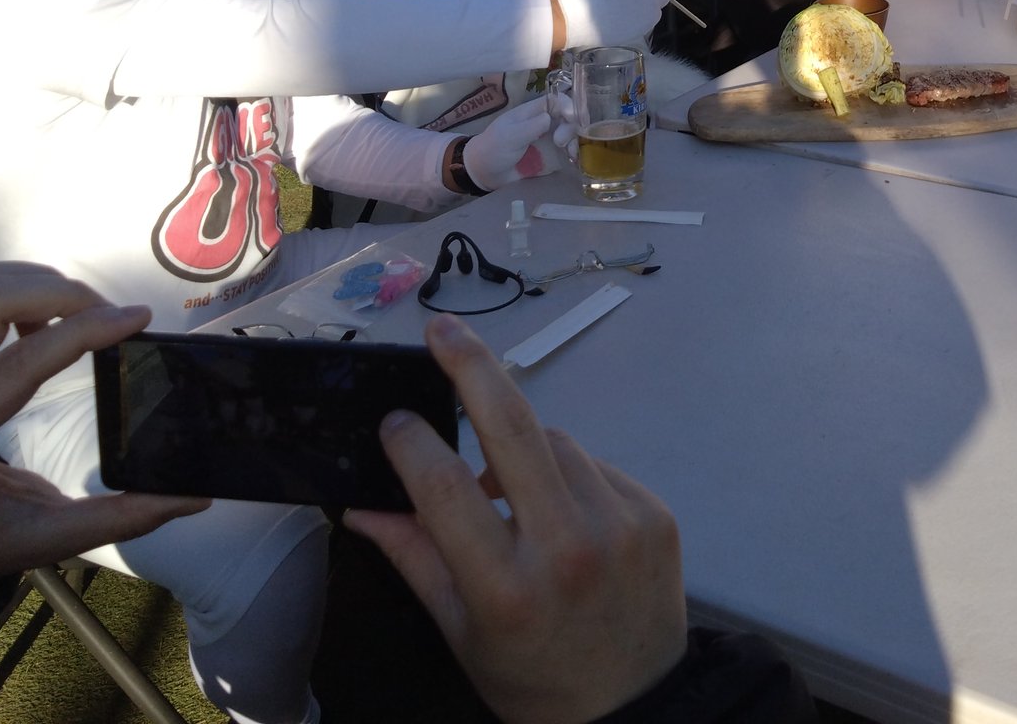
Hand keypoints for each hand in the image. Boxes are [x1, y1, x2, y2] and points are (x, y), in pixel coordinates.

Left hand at [0, 263, 206, 610]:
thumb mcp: (39, 541)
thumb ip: (118, 518)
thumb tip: (195, 497)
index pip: (22, 359)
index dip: (88, 328)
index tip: (139, 318)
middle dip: (62, 291)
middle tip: (111, 315)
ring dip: (34, 282)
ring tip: (80, 312)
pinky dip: (10, 288)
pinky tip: (42, 317)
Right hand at [345, 315, 686, 723]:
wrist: (634, 707)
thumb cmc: (530, 676)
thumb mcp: (460, 632)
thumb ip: (414, 559)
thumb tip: (362, 503)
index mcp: (507, 588)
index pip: (446, 489)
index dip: (412, 444)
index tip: (393, 418)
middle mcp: (569, 549)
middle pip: (515, 428)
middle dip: (472, 369)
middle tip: (441, 330)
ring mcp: (620, 526)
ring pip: (554, 442)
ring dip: (522, 448)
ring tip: (510, 492)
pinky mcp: (654, 513)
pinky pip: (595, 465)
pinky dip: (568, 475)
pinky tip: (560, 512)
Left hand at [461, 94, 573, 188]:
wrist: (485, 173)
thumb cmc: (493, 149)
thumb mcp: (510, 136)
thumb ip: (531, 126)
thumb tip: (550, 118)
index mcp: (534, 111)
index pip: (559, 100)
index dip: (569, 106)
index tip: (571, 119)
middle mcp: (546, 123)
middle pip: (571, 117)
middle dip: (573, 127)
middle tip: (560, 143)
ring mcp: (551, 140)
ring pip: (574, 134)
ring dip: (577, 142)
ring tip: (570, 155)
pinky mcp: (553, 156)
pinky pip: (570, 152)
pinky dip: (577, 154)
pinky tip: (575, 161)